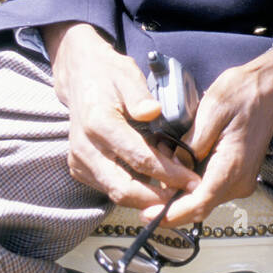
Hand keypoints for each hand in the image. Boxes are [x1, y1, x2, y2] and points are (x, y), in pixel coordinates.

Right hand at [43, 22, 201, 212]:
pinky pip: (109, 188)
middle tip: (186, 194)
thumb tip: (153, 111)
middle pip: (124, 189)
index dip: (169, 174)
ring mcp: (79, 161)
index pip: (139, 159)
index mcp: (98, 124)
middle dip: (158, 198)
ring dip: (147, 195)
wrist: (80, 77)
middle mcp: (85, 148)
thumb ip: (139, 95)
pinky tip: (152, 177)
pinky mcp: (80, 168)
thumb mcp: (127, 74)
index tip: (193, 181)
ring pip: (116, 193)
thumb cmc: (109, 75)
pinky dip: (133, 188)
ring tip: (173, 183)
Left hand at [139, 49, 272, 226]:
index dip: (172, 214)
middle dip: (170, 199)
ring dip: (180, 187)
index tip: (148, 216)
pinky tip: (178, 158)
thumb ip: (190, 145)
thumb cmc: (241, 92)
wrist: (270, 87)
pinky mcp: (237, 175)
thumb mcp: (210, 110)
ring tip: (162, 158)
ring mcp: (240, 181)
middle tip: (147, 176)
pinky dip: (190, 179)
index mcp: (232, 166)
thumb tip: (172, 169)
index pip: (200, 204)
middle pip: (199, 205)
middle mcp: (239, 182)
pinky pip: (209, 186)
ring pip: (202, 197)